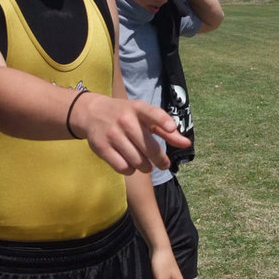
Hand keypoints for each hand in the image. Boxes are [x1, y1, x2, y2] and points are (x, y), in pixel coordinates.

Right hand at [75, 94, 189, 174]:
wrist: (92, 112)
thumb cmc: (126, 116)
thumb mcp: (145, 117)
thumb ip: (166, 131)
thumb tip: (187, 144)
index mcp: (138, 108)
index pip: (152, 113)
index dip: (163, 121)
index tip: (171, 128)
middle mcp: (125, 120)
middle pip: (149, 148)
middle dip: (160, 160)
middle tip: (163, 164)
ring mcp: (112, 134)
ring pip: (137, 161)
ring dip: (146, 167)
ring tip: (146, 164)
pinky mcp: (101, 147)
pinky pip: (123, 168)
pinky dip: (130, 170)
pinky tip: (130, 164)